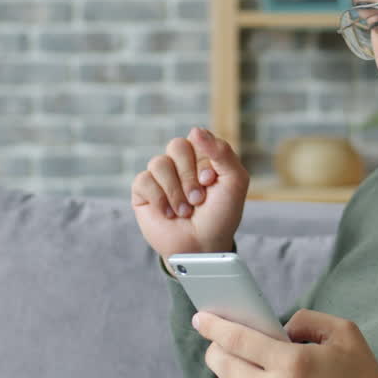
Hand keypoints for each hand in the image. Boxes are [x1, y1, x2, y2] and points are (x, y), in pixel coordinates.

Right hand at [131, 127, 249, 261]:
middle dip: (189, 176)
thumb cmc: (220, 215)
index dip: (204, 162)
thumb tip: (195, 130)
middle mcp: (181, 162)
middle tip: (198, 199)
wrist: (202, 247)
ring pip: (159, 163)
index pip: (197, 139)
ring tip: (184, 211)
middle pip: (177, 146)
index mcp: (203, 155)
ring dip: (175, 191)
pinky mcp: (143, 191)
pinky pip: (143, 180)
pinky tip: (168, 213)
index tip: (211, 183)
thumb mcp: (234, 182)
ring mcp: (161, 176)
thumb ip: (222, 152)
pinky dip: (159, 199)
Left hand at [195, 309, 377, 377]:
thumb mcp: (344, 334)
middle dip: (215, 349)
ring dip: (230, 375)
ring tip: (241, 365)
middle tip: (218, 341)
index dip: (214, 326)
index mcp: (293, 364)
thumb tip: (276, 327)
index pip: (238, 340)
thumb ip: (305, 321)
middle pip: (224, 367)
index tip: (201, 318)